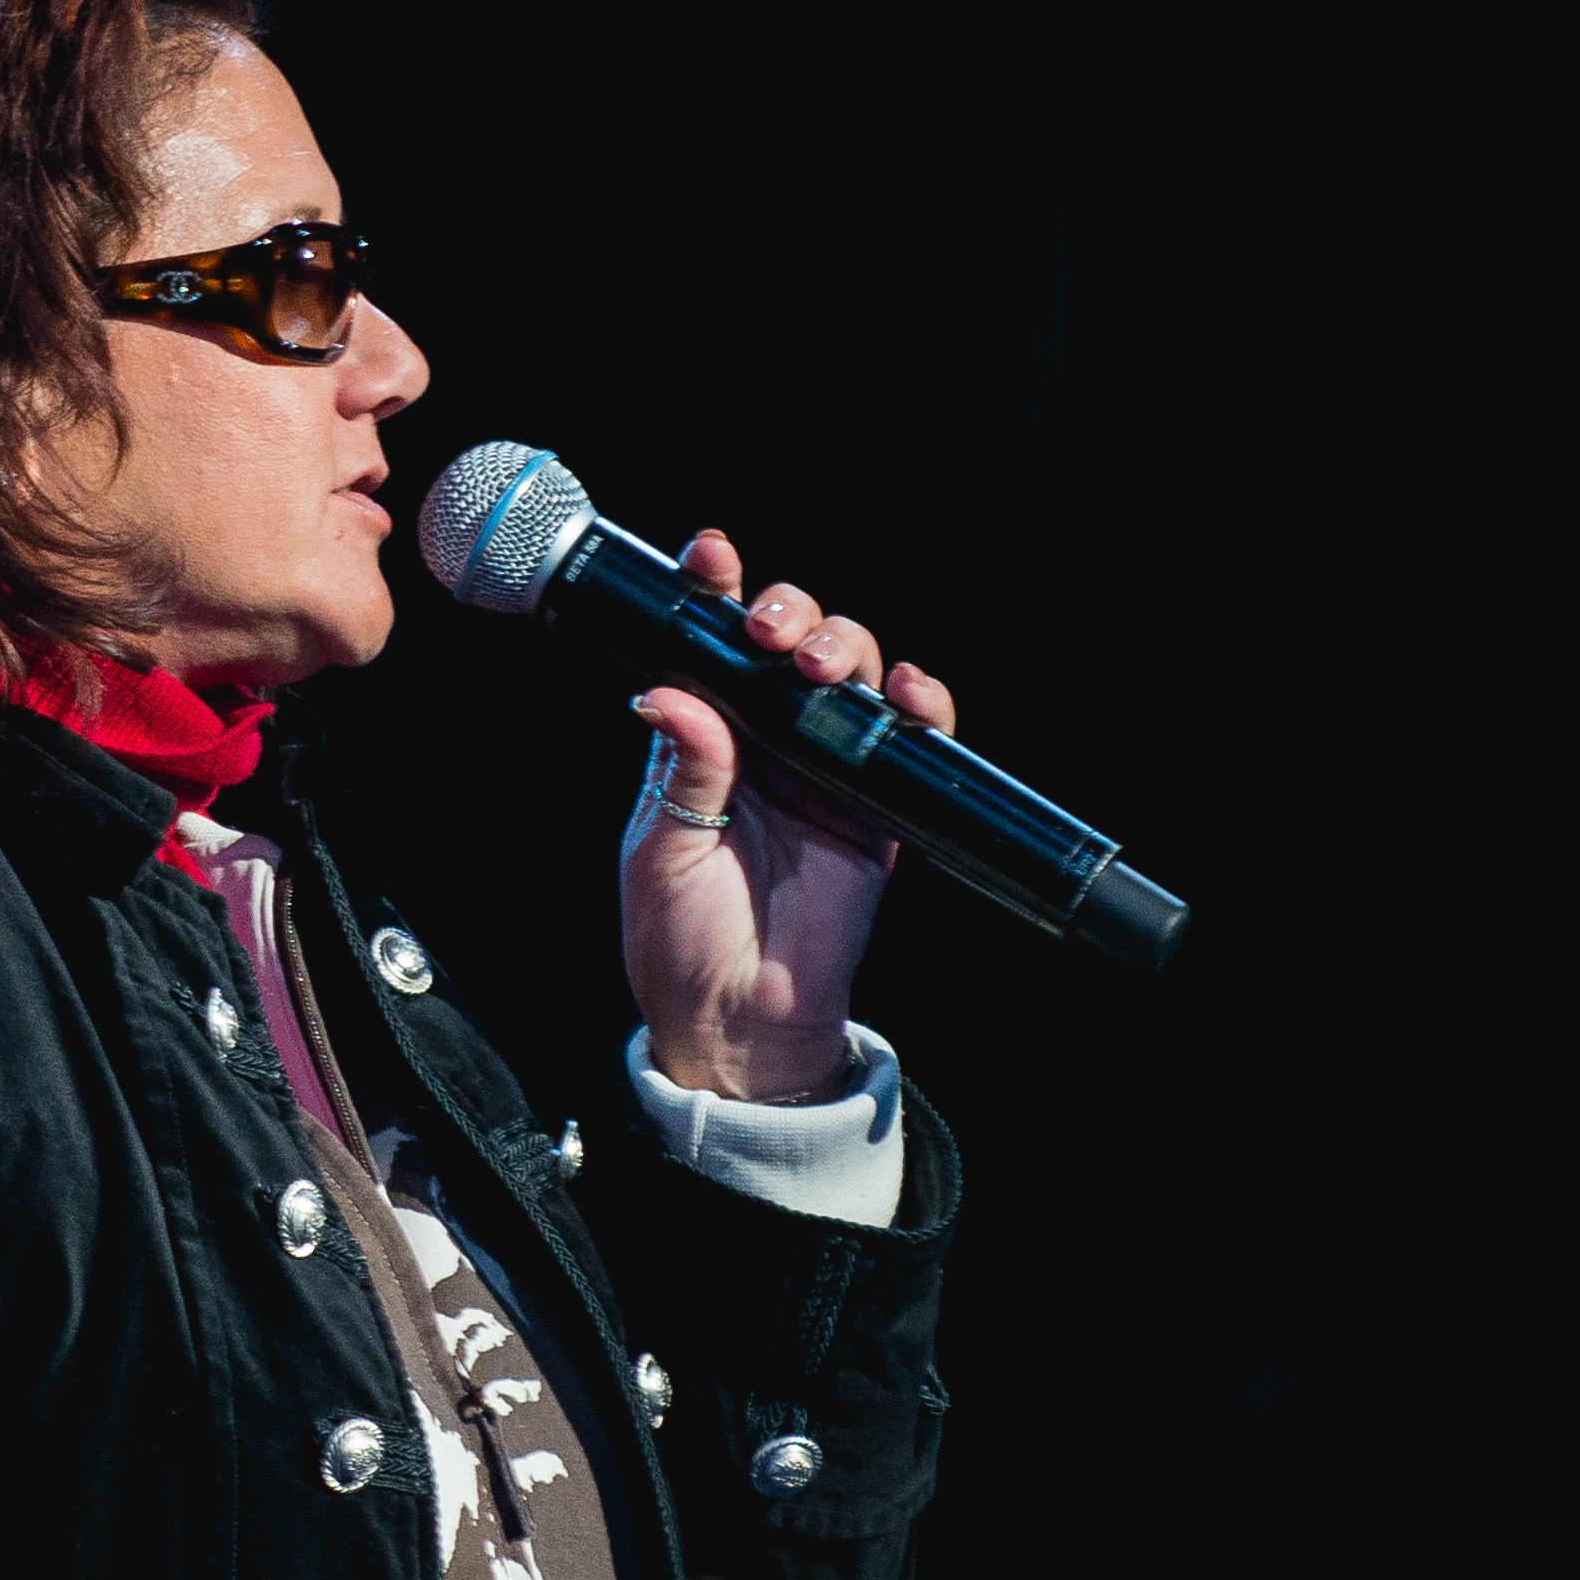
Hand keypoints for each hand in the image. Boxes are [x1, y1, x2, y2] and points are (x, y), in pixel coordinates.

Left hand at [622, 532, 963, 1100]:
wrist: (739, 1022)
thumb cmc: (681, 940)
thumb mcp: (662, 849)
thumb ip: (683, 768)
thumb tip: (671, 690)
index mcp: (702, 738)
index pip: (711, 645)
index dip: (714, 592)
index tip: (708, 558)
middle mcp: (766, 741)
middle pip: (792, 642)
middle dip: (787, 612)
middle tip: (768, 633)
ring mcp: (826, 771)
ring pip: (852, 674)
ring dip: (845, 646)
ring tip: (818, 664)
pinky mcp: (877, 809)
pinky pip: (909, 742)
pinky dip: (918, 708)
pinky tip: (903, 694)